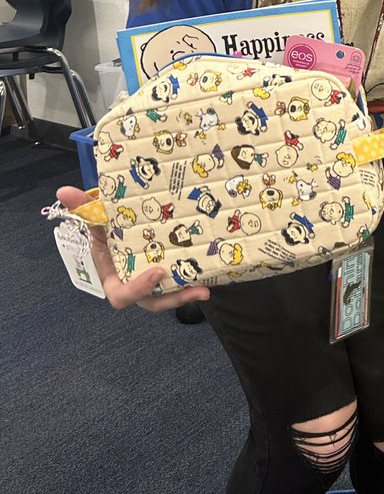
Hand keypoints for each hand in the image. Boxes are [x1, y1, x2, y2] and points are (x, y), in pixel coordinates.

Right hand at [56, 186, 210, 311]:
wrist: (124, 224)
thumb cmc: (108, 228)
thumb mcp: (97, 219)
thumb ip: (84, 209)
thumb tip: (63, 191)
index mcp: (114, 277)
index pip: (122, 295)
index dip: (138, 289)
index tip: (157, 272)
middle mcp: (135, 283)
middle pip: (152, 302)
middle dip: (173, 299)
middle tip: (196, 289)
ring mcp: (153, 282)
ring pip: (169, 296)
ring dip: (187, 293)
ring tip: (206, 288)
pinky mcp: (168, 275)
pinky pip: (180, 283)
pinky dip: (193, 279)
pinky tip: (210, 273)